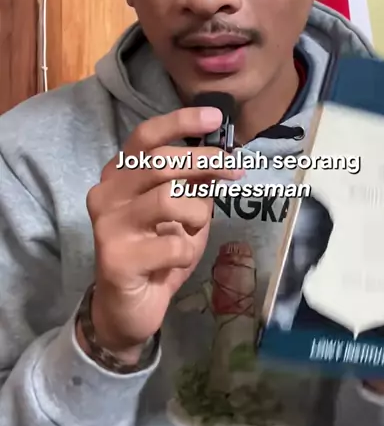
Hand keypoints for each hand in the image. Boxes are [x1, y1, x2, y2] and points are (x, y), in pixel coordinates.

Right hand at [78, 106, 241, 363]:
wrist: (127, 308)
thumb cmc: (157, 251)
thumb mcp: (181, 210)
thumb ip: (193, 182)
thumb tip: (224, 156)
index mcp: (119, 174)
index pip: (146, 136)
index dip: (181, 122)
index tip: (215, 117)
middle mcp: (106, 193)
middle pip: (162, 162)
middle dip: (207, 162)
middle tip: (234, 171)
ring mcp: (108, 225)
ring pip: (168, 198)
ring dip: (197, 214)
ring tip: (196, 229)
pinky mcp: (115, 258)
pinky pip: (173, 243)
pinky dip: (189, 251)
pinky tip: (178, 260)